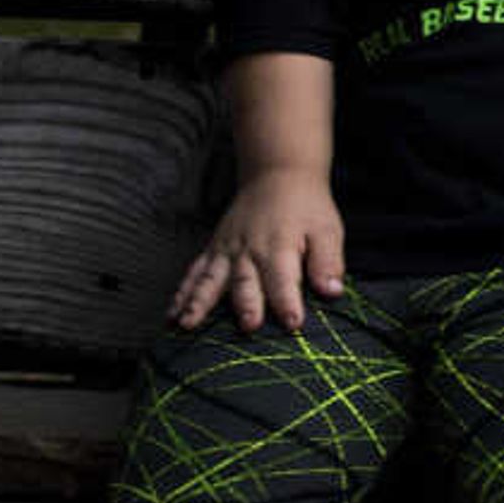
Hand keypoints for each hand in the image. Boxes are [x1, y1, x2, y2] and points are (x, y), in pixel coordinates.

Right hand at [170, 171, 346, 331]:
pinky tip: (170, 315)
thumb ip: (328, 261)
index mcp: (280, 247)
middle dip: (247, 305)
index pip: (285, 279)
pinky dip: (182, 293)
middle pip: (247, 281)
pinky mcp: (214, 250)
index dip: (289, 301)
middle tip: (248, 327)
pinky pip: (194, 272)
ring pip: (211, 279)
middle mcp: (249, 250)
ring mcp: (227, 250)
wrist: (278, 175)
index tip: (293, 323)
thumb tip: (333, 291)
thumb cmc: (307, 208)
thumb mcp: (327, 230)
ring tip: (186, 325)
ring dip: (199, 302)